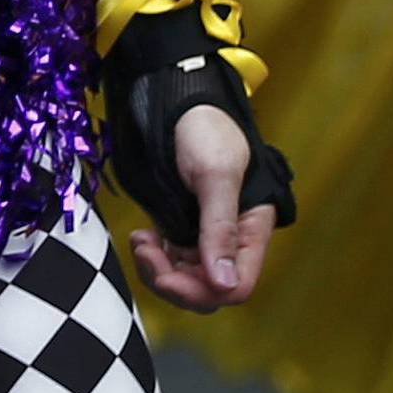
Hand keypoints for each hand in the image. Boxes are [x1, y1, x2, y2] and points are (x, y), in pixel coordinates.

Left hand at [129, 102, 277, 313]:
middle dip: (174, 283)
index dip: (205, 291)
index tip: (170, 273)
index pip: (238, 286)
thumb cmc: (204, 129)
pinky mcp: (180, 227)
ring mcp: (203, 236)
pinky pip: (170, 262)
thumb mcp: (215, 175)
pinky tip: (141, 237)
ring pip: (185, 280)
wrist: (177, 101)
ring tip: (140, 240)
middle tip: (145, 250)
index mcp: (252, 230)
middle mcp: (230, 240)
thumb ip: (220, 229)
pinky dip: (153, 258)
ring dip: (158, 271)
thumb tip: (224, 284)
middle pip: (208, 291)